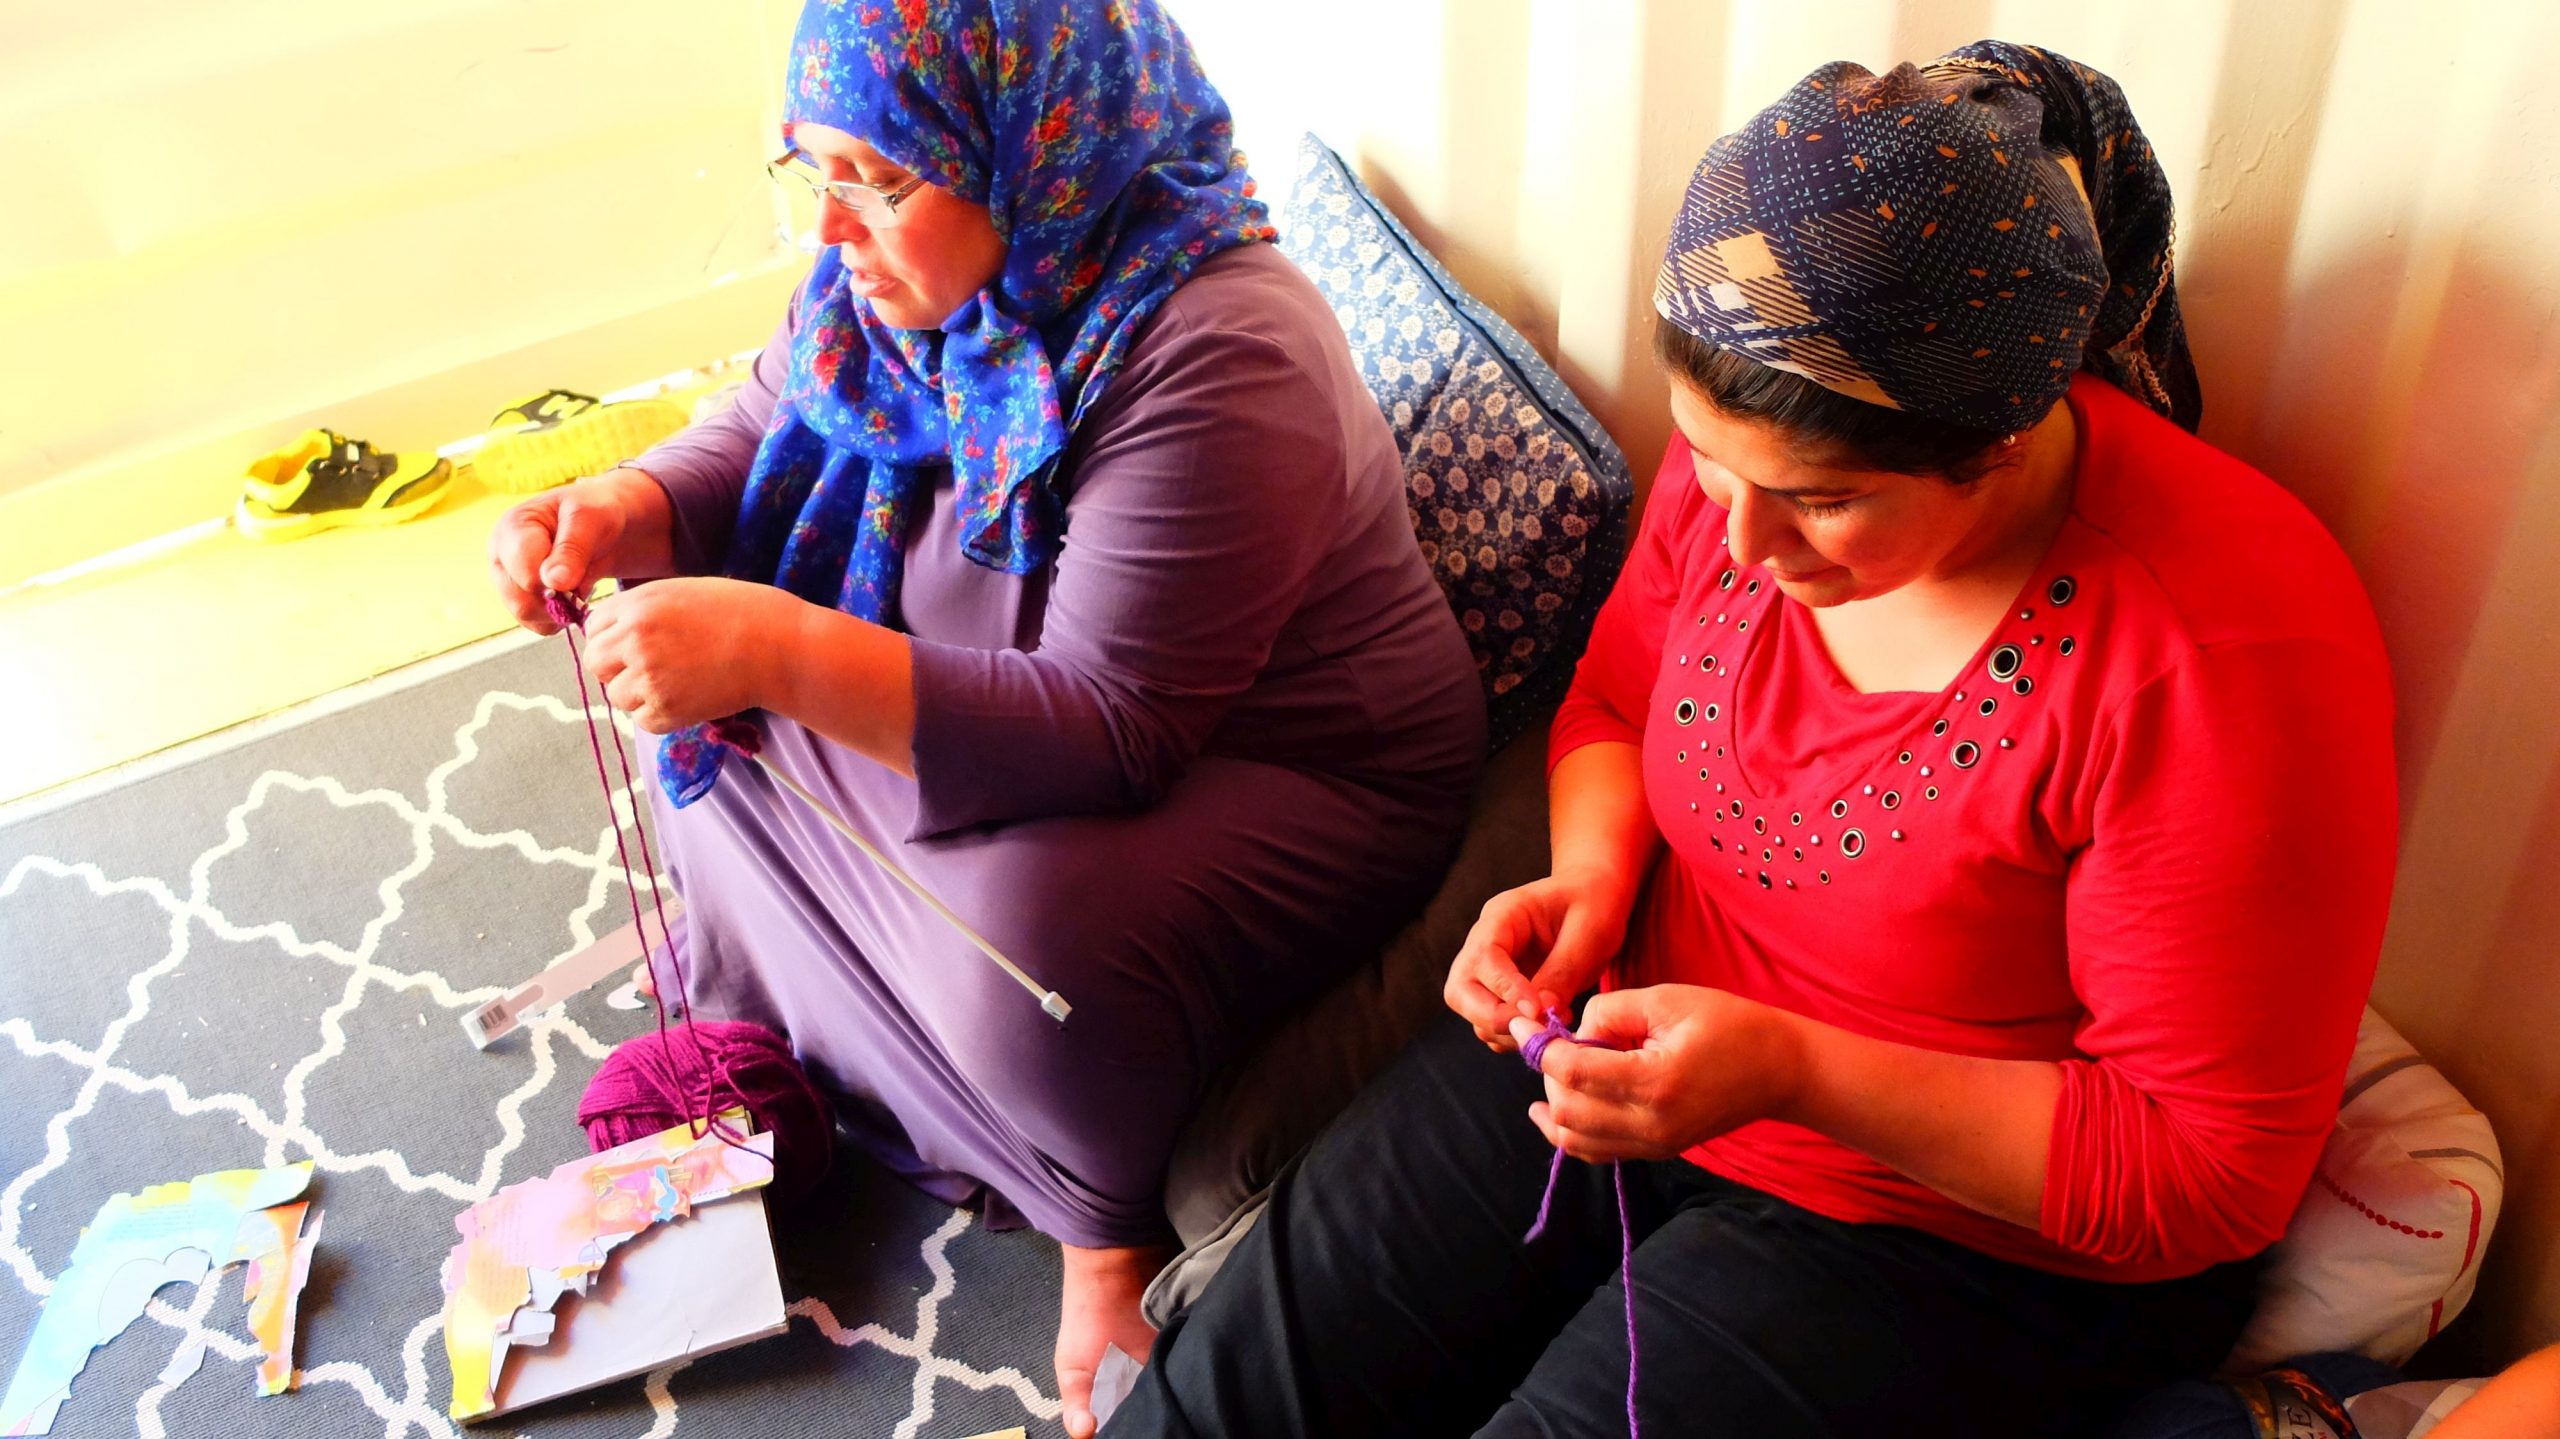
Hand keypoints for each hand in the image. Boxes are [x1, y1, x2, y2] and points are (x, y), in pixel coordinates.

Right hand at [488, 470, 662, 631]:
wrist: (601, 524)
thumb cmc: (594, 513)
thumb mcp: (590, 520)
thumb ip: (572, 550)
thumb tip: (554, 583)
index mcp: (511, 528)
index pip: (523, 570)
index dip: (553, 581)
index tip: (578, 575)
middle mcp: (501, 556)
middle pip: (520, 598)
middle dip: (558, 598)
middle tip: (584, 582)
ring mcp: (508, 580)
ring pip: (526, 615)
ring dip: (560, 610)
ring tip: (581, 587)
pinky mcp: (520, 598)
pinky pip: (535, 624)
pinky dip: (559, 618)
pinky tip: (574, 599)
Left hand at [581, 577, 798, 732]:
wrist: (778, 647)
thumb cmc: (741, 612)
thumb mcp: (681, 592)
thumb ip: (643, 610)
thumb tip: (615, 633)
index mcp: (637, 605)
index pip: (593, 628)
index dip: (612, 637)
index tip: (634, 643)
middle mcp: (634, 640)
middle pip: (596, 663)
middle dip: (616, 666)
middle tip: (650, 668)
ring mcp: (647, 677)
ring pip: (616, 695)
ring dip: (638, 693)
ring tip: (676, 682)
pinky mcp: (665, 711)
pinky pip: (641, 719)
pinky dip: (659, 714)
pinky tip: (687, 697)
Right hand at [1444, 872, 1633, 1050]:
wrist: (1596, 896)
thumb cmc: (1594, 903)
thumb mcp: (1589, 931)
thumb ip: (1562, 972)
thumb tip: (1538, 1014)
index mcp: (1502, 916)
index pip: (1484, 958)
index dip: (1505, 989)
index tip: (1537, 1011)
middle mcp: (1485, 943)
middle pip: (1460, 990)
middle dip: (1493, 1017)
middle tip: (1536, 1027)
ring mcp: (1490, 970)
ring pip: (1474, 1013)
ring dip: (1508, 1030)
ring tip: (1553, 1023)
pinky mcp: (1502, 992)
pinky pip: (1493, 1024)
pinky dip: (1516, 1034)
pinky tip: (1549, 1024)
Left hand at [1510, 984, 1805, 1162]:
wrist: (1778, 1069)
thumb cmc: (1729, 1023)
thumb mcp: (1666, 999)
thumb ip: (1609, 1013)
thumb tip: (1572, 1033)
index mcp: (1655, 1082)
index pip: (1572, 1072)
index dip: (1537, 1046)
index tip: (1521, 1022)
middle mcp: (1651, 1124)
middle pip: (1567, 1109)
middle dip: (1546, 1072)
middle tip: (1550, 1040)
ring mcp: (1654, 1144)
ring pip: (1574, 1139)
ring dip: (1554, 1102)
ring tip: (1554, 1069)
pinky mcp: (1656, 1150)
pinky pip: (1596, 1151)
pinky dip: (1569, 1131)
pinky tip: (1554, 1107)